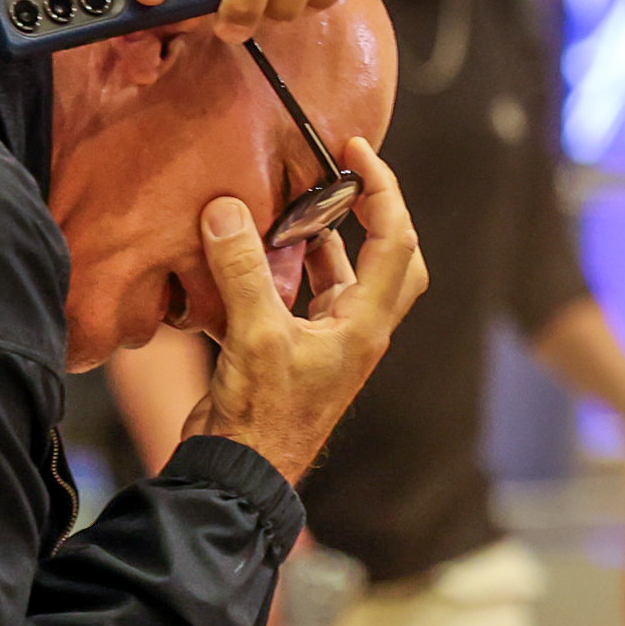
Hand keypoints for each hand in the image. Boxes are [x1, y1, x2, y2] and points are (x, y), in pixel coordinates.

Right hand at [183, 138, 426, 479]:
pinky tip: (249, 253)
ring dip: (322, 240)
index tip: (356, 152)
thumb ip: (243, 270)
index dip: (383, 191)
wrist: (239, 473)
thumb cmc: (262, 415)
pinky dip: (282, 271)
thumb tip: (227, 210)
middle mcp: (355, 330)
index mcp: (364, 324)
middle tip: (343, 178)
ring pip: (340, 277)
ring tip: (291, 205)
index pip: (396, 242)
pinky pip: (298, 298)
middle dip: (373, 215)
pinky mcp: (292, 353)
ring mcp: (326, 343)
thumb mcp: (255, 335)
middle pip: (389, 261)